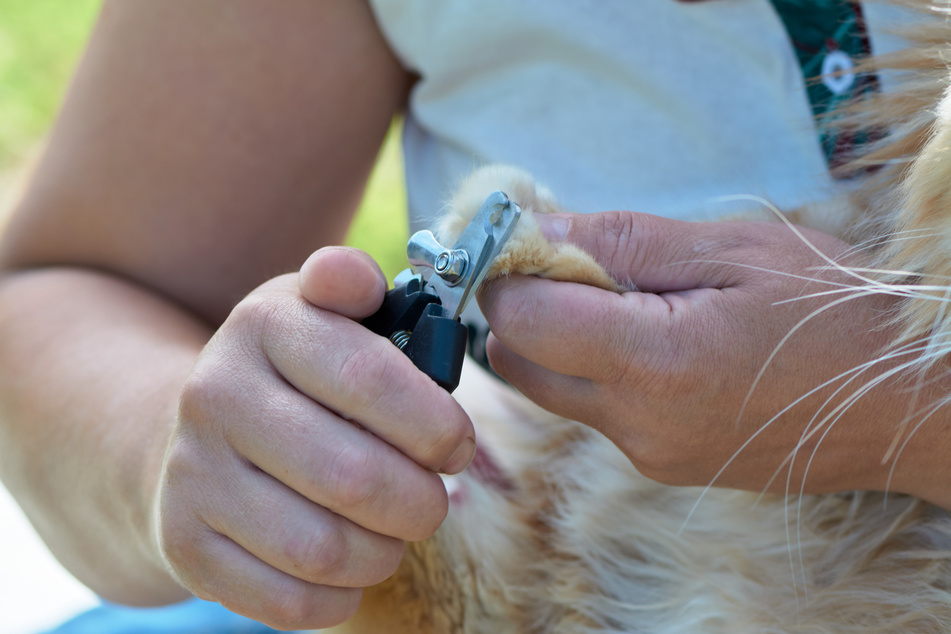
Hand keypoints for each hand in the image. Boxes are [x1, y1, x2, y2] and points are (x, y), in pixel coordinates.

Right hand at [153, 247, 474, 629]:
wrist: (192, 438)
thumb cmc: (293, 378)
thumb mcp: (319, 315)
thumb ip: (351, 288)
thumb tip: (355, 277)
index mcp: (264, 325)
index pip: (368, 376)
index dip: (434, 423)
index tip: (457, 445)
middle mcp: (216, 395)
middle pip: (354, 475)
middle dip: (420, 500)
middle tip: (434, 498)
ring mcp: (193, 475)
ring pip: (322, 548)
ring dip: (384, 551)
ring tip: (395, 532)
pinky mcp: (185, 544)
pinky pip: (286, 600)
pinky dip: (341, 596)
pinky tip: (352, 568)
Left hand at [479, 211, 950, 502]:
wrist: (904, 405)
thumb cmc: (834, 313)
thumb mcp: (734, 251)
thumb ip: (624, 241)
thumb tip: (538, 228)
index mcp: (652, 362)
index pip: (519, 319)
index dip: (504, 270)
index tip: (522, 236)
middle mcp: (635, 423)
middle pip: (514, 362)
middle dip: (519, 307)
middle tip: (567, 263)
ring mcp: (646, 453)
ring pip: (549, 390)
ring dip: (554, 339)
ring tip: (620, 298)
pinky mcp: (662, 464)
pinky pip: (594, 412)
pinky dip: (594, 369)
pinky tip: (650, 337)